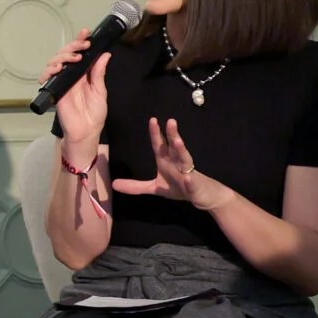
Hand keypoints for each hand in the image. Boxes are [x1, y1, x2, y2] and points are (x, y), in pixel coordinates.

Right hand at [43, 34, 111, 146]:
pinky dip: (48, 71)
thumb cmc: (94, 114)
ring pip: (55, 62)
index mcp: (83, 74)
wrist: (87, 131)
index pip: (80, 54)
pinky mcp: (54, 90)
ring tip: (73, 57)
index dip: (80, 41)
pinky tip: (56, 69)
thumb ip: (99, 73)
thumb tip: (105, 54)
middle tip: (83, 45)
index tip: (86, 33)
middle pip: (65, 54)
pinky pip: (46, 78)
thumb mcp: (100, 90)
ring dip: (62, 56)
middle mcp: (71, 76)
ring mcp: (61, 82)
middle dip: (73, 46)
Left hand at [111, 118, 237, 210]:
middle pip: (175, 147)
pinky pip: (192, 183)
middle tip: (170, 121)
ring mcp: (188, 174)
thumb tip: (114, 185)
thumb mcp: (155, 188)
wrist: (203, 197)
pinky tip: (188, 177)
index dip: (156, 133)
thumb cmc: (180, 187)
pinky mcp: (195, 186)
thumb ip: (136, 186)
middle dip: (172, 135)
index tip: (152, 120)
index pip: (160, 145)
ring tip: (178, 141)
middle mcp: (178, 163)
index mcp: (167, 162)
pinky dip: (190, 180)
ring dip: (182, 150)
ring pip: (185, 160)